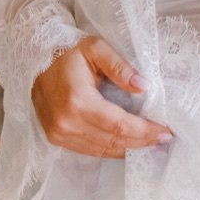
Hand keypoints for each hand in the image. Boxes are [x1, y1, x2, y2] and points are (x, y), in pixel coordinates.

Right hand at [30, 34, 174, 158]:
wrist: (33, 62)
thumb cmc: (66, 53)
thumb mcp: (94, 48)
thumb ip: (120, 66)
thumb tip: (143, 87)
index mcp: (77, 101)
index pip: (119, 124)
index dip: (145, 131)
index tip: (166, 131)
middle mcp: (66, 123)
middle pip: (114, 141)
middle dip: (142, 142)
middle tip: (164, 139)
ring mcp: (59, 134)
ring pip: (103, 150)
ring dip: (129, 149)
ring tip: (151, 143)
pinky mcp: (56, 139)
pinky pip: (90, 150)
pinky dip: (112, 150)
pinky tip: (127, 145)